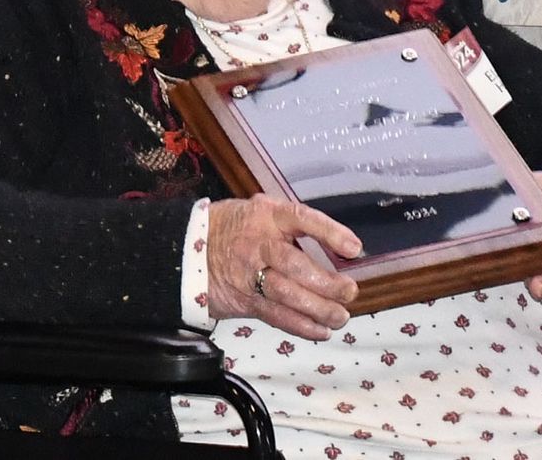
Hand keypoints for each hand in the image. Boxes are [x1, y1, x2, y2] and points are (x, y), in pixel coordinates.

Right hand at [206, 194, 360, 338]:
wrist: (187, 250)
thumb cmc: (232, 228)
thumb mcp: (256, 211)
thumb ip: (288, 224)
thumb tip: (334, 243)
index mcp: (266, 214)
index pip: (301, 218)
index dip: (329, 232)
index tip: (354, 248)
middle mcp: (258, 242)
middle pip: (295, 264)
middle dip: (327, 282)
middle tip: (349, 292)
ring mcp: (249, 273)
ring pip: (287, 294)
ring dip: (318, 309)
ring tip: (340, 317)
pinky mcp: (245, 300)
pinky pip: (276, 316)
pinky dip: (301, 326)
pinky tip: (320, 330)